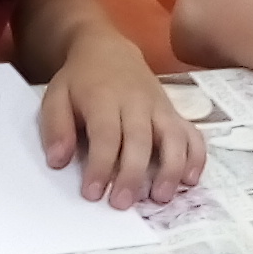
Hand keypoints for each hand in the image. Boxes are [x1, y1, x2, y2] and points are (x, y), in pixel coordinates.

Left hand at [38, 28, 206, 209]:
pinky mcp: (174, 112)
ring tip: (161, 198)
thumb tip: (58, 161)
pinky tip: (190, 180)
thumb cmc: (79, 80)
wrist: (107, 50)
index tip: (93, 193)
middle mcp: (136, 103)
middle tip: (123, 203)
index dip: (100, 166)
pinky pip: (192, 133)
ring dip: (170, 169)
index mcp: (104, 98)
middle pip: (140, 140)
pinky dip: (196, 157)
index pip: (106, 136)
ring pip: (173, 138)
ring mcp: (159, 107)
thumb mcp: (55, 96)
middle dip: (133, 175)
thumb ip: (56, 127)